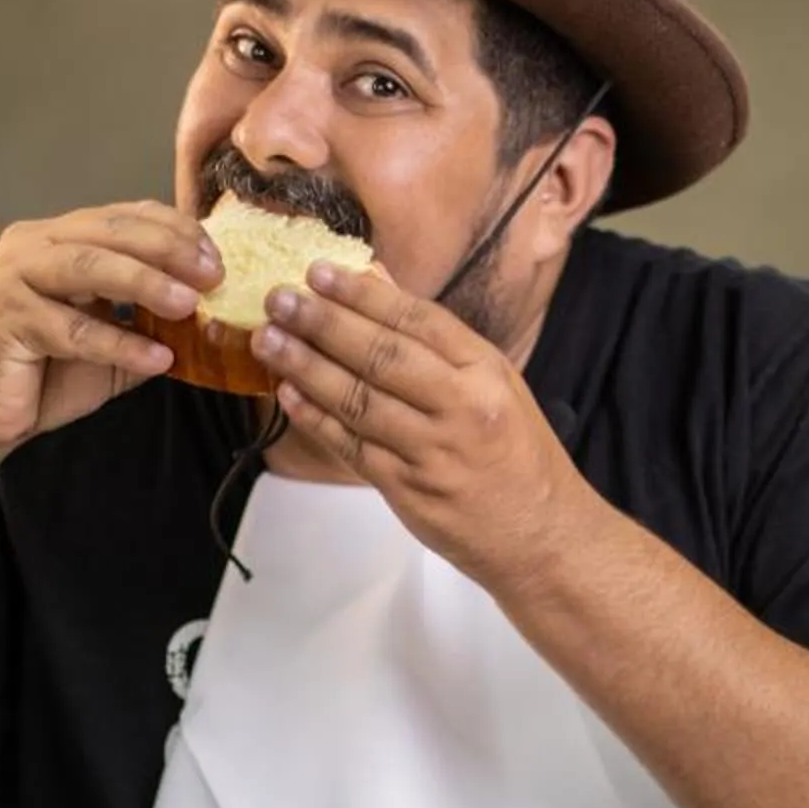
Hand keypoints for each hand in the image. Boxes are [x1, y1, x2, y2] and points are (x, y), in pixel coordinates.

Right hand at [0, 202, 220, 457]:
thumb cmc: (40, 374)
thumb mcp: (106, 343)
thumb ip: (145, 322)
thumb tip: (207, 316)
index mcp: (59, 239)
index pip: (124, 217)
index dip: (174, 230)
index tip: (217, 258)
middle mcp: (33, 246)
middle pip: (110, 232)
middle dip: (168, 249)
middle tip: (213, 274)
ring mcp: (15, 279)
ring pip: (88, 267)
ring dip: (146, 283)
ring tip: (190, 305)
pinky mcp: (5, 321)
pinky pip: (73, 329)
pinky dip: (120, 343)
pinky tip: (158, 359)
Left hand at [251, 260, 592, 590]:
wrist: (540, 536)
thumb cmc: (515, 453)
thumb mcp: (495, 384)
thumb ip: (436, 340)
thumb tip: (376, 282)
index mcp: (486, 372)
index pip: (418, 319)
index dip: (363, 294)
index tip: (318, 272)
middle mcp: (462, 407)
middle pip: (382, 356)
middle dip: (324, 324)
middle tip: (278, 299)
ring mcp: (434, 452)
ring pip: (359, 401)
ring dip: (307, 367)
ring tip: (268, 340)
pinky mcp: (409, 491)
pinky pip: (352, 447)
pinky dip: (316, 419)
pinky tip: (288, 394)